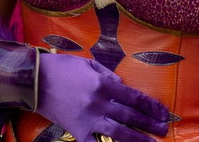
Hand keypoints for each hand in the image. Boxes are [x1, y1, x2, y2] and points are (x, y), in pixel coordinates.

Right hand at [37, 52, 170, 141]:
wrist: (35, 80)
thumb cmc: (63, 68)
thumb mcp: (89, 63)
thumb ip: (108, 75)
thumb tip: (123, 86)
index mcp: (104, 84)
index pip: (134, 97)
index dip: (150, 106)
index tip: (162, 112)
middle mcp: (99, 102)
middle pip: (130, 115)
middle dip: (149, 123)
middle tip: (164, 129)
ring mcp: (88, 119)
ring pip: (118, 132)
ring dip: (137, 139)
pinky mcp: (76, 131)